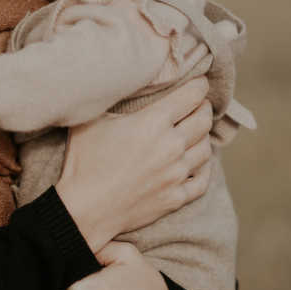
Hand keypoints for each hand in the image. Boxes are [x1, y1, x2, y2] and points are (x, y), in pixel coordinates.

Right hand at [55, 77, 211, 253]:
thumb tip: (120, 81)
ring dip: (203, 137)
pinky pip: (202, 180)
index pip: (191, 96)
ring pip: (206, 149)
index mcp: (153, 122)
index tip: (200, 83)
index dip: (199, 86)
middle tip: (199, 104)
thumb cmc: (85, 161)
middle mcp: (171, 146)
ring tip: (196, 132)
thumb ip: (112, 99)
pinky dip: (204, 168)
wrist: (85, 208)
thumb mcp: (93, 119)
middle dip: (204, 108)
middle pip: (204, 120)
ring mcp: (175, 174)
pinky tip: (198, 163)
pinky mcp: (175, 198)